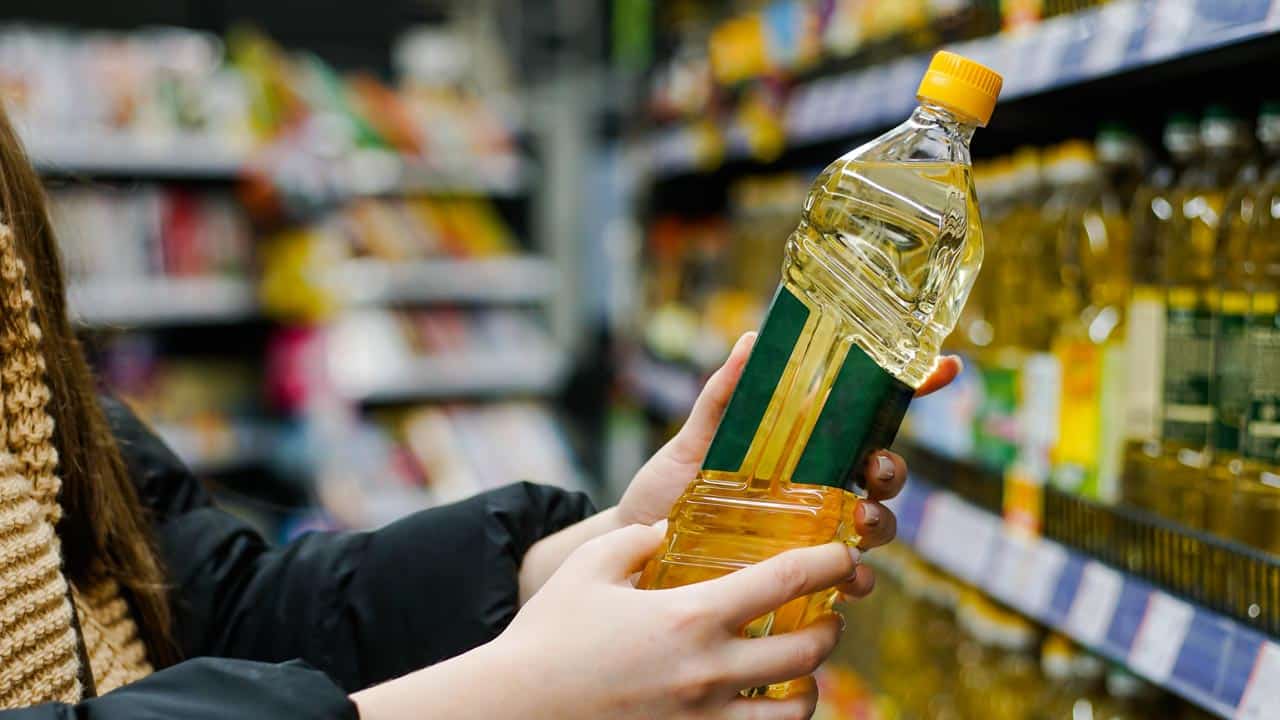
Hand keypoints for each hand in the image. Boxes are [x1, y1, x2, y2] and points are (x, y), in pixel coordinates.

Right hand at [497, 522, 860, 719]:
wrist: (517, 708)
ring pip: (796, 710)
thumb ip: (637, 539)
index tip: (844, 553)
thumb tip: (667, 530)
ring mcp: (705, 718)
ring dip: (810, 684)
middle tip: (829, 613)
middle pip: (809, 651)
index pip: (786, 582)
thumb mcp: (591, 566)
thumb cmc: (549, 633)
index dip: (828, 563)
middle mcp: (710, 670)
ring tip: (803, 668)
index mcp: (691, 616)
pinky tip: (766, 705)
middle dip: (831, 627)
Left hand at [618, 331, 961, 598]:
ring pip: (874, 525)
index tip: (945, 365)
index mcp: (802, 446)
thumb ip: (722, 397)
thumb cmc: (666, 494)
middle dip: (893, 469)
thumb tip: (750, 339)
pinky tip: (848, 578)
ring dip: (880, 522)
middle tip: (876, 469)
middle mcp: (818, 488)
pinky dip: (857, 579)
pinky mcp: (800, 577)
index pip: (867, 414)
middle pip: (882, 472)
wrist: (633, 556)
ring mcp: (813, 533)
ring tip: (859, 522)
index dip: (912, 388)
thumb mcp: (692, 443)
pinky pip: (847, 580)